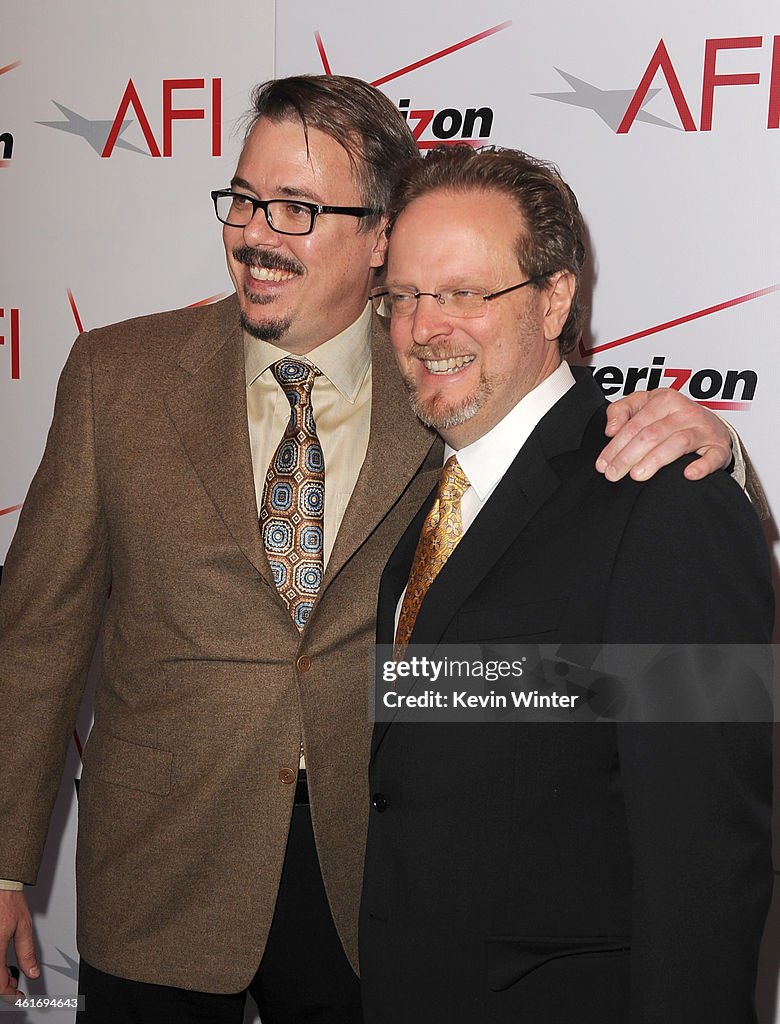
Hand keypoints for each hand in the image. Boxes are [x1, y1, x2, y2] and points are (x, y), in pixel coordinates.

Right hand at [0, 890, 38, 1000]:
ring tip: (9, 973)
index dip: (8, 992)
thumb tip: (32, 971)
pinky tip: (1, 962)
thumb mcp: (23, 927)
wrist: (0, 885)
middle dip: (3, 984)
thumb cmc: (8, 901)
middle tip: (14, 985)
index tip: (16, 995)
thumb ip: (27, 952)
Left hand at [596, 389, 731, 481]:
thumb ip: (621, 410)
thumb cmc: (672, 415)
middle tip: (613, 474)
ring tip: (637, 475)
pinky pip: (714, 456)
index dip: (616, 445)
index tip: (602, 463)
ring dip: (655, 460)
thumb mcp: (644, 404)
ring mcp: (704, 429)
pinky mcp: (719, 447)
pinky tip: (688, 474)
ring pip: (678, 442)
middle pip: (653, 434)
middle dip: (629, 456)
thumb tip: (610, 428)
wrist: (709, 423)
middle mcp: (685, 411)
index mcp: (665, 399)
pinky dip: (702, 465)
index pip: (635, 423)